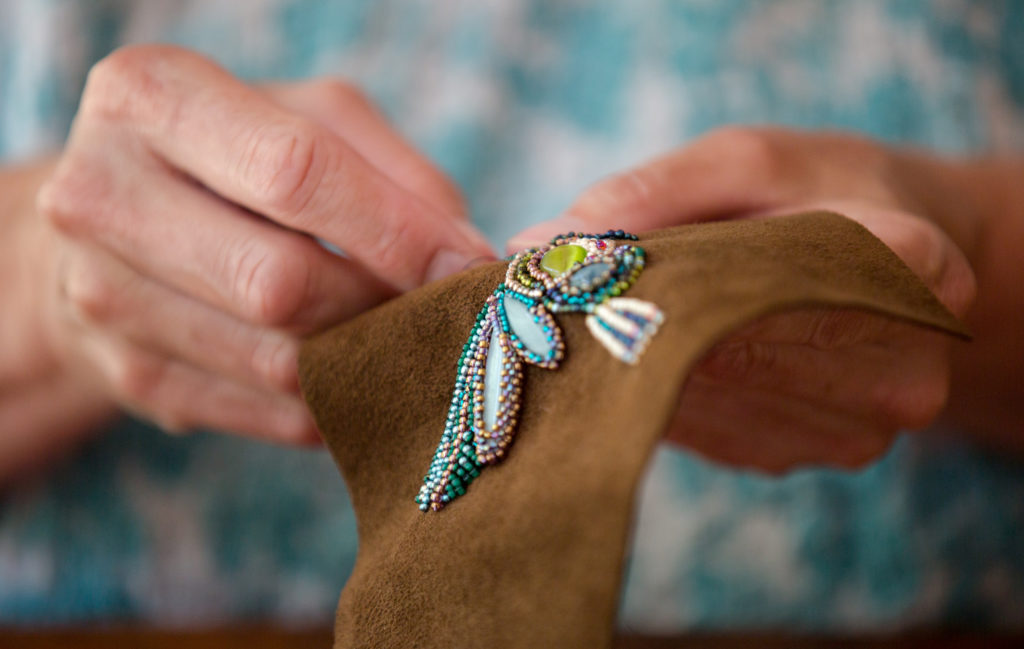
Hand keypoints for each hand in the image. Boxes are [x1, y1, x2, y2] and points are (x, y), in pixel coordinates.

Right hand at [32, 45, 493, 444]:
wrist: (118, 215)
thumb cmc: (239, 157)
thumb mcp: (316, 121)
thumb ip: (396, 175)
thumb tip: (466, 263)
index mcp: (150, 97)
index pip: (295, 173)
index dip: (397, 231)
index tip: (467, 267)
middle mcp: (100, 193)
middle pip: (279, 283)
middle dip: (380, 305)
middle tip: (436, 309)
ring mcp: (100, 296)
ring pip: (276, 362)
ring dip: (365, 359)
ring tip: (402, 337)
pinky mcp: (126, 374)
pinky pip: (264, 413)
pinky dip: (331, 402)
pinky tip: (354, 372)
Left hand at [509, 127, 976, 472]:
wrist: (896, 252)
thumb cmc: (819, 190)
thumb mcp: (748, 160)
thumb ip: (650, 195)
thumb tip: (536, 245)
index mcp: (909, 263)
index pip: (771, 280)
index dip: (664, 278)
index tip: (571, 268)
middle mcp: (896, 365)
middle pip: (725, 350)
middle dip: (626, 321)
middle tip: (545, 296)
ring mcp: (850, 428)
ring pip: (701, 401)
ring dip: (630, 363)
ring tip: (587, 319)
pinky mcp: (799, 455)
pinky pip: (700, 432)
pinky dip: (652, 393)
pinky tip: (634, 360)